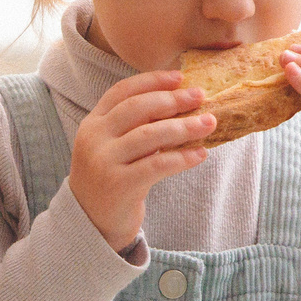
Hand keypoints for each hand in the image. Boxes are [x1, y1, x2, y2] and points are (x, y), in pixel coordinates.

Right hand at [68, 70, 214, 250]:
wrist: (91, 222)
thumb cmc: (111, 179)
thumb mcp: (112, 147)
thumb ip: (133, 126)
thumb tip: (179, 101)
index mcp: (92, 123)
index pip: (122, 91)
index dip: (152, 81)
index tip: (180, 77)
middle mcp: (94, 139)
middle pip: (137, 108)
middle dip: (172, 100)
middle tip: (200, 96)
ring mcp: (104, 162)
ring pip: (149, 135)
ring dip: (184, 127)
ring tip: (209, 123)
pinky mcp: (119, 185)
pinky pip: (157, 165)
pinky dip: (182, 157)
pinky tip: (200, 154)